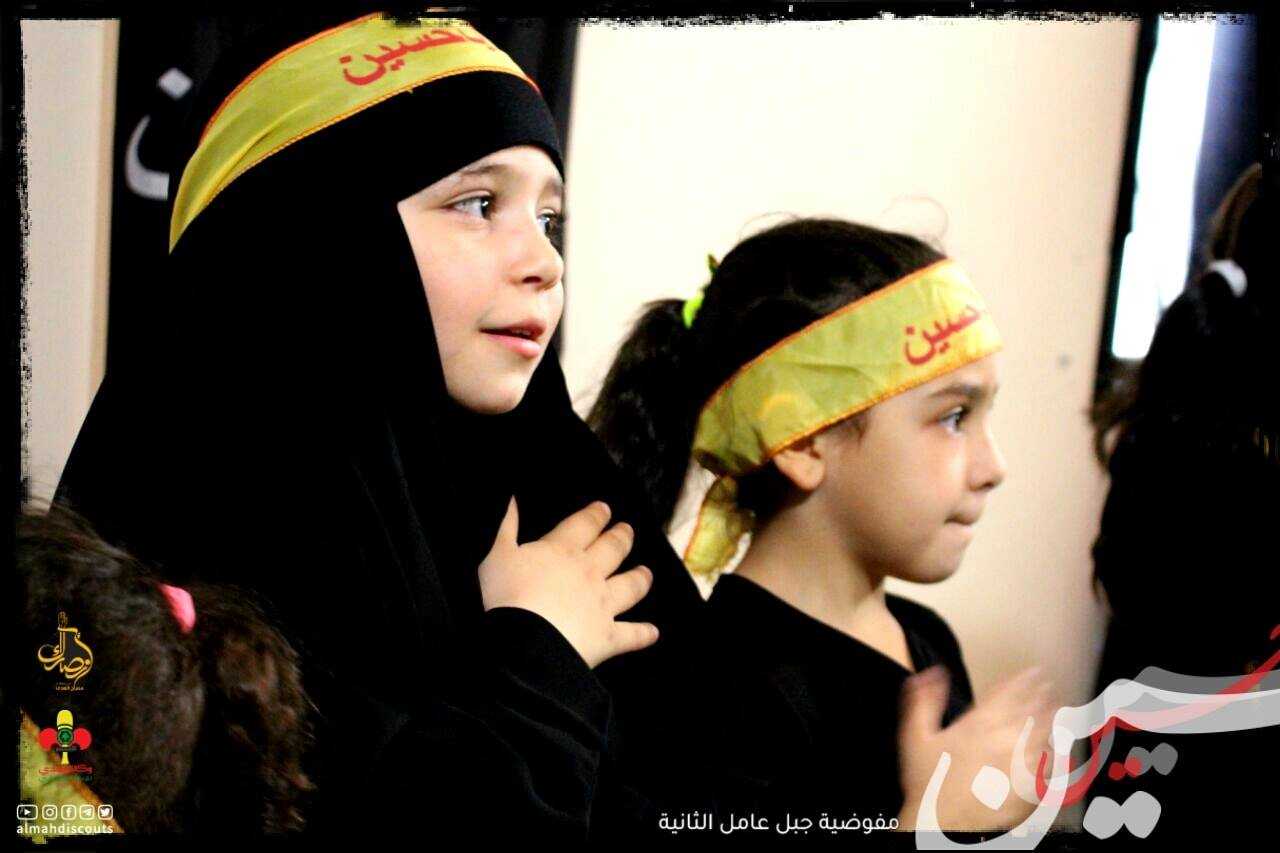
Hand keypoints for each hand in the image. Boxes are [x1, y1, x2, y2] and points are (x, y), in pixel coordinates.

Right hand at [478, 497, 658, 667]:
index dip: (595, 515)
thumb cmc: (507, 597)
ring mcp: (603, 604)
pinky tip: (653, 633)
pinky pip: (632, 634)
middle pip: (612, 550)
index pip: (584, 526)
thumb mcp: (497, 555)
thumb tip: (509, 498)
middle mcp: (589, 573)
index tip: (605, 509)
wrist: (526, 642)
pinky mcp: (608, 636)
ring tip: (646, 572)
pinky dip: (643, 634)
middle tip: (627, 530)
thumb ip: (505, 525)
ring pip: (629, 586)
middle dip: (621, 538)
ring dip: (640, 578)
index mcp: (563, 551)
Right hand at [896, 665, 1054, 831]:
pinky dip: (1055, 756)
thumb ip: (925, 700)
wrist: (942, 823)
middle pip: (1032, 712)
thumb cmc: (928, 781)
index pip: (1009, 694)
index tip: (1034, 672)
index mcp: (979, 724)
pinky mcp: (1029, 789)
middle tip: (1050, 686)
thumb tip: (933, 673)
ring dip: (1053, 721)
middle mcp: (1005, 740)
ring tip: (1060, 711)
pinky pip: (1049, 768)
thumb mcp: (916, 735)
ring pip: (1045, 737)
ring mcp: (1020, 765)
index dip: (1024, 680)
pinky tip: (1057, 751)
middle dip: (1042, 696)